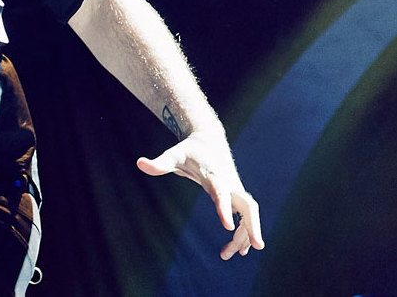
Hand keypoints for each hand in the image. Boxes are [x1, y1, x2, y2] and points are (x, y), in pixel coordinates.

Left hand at [137, 131, 264, 259]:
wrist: (209, 140)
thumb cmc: (190, 150)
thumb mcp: (173, 155)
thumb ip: (159, 163)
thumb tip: (139, 163)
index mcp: (214, 176)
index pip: (222, 194)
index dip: (225, 210)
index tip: (227, 228)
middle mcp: (230, 184)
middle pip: (248, 206)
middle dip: (253, 226)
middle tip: (257, 247)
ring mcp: (236, 190)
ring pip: (249, 214)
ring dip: (245, 235)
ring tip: (226, 255)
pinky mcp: (236, 195)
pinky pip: (246, 215)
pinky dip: (244, 231)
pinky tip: (239, 249)